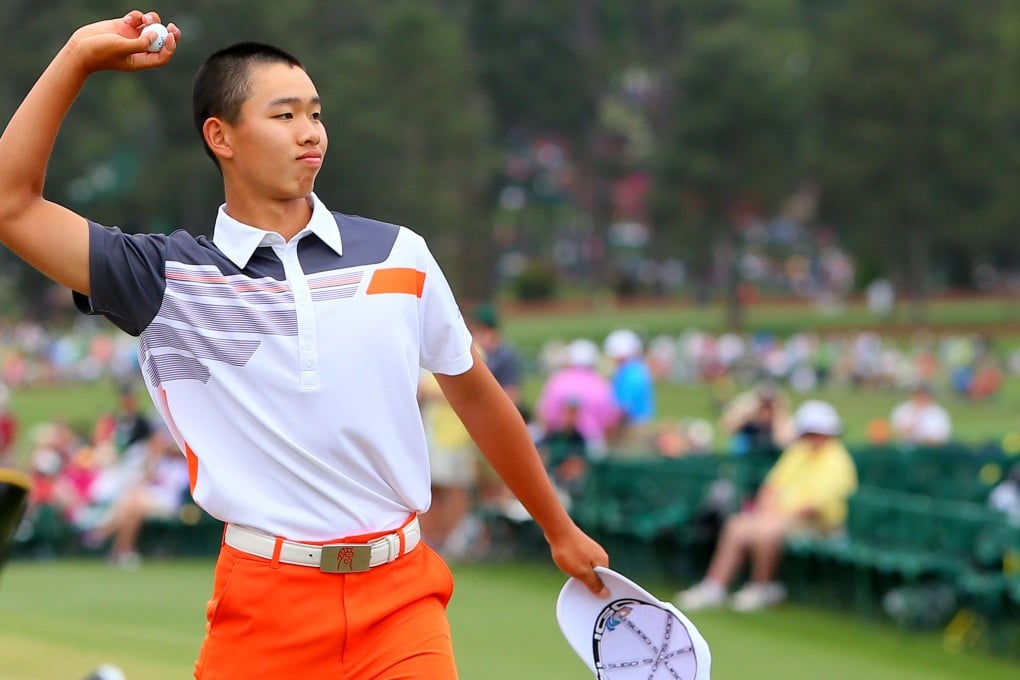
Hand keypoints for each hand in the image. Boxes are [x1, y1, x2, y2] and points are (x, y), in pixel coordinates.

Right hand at [66, 10, 180, 73]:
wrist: (80, 46)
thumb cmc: (99, 51)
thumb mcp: (121, 48)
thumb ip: (140, 43)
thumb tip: (156, 35)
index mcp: (141, 60)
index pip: (162, 56)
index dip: (170, 46)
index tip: (170, 36)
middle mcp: (139, 49)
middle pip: (161, 41)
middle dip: (168, 33)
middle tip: (172, 26)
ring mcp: (132, 37)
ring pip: (150, 27)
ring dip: (150, 20)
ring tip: (144, 19)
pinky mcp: (124, 26)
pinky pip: (137, 19)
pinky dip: (136, 16)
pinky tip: (127, 18)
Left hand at [546, 522, 609, 596]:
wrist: (557, 529)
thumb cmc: (569, 551)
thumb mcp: (582, 572)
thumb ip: (594, 584)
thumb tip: (606, 594)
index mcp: (603, 561)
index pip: (605, 581)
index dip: (598, 589)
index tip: (590, 596)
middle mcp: (599, 554)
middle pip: (597, 574)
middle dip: (588, 581)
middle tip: (579, 587)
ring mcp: (590, 549)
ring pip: (588, 567)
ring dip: (580, 573)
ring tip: (571, 575)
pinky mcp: (580, 546)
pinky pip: (581, 560)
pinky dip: (576, 565)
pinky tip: (568, 566)